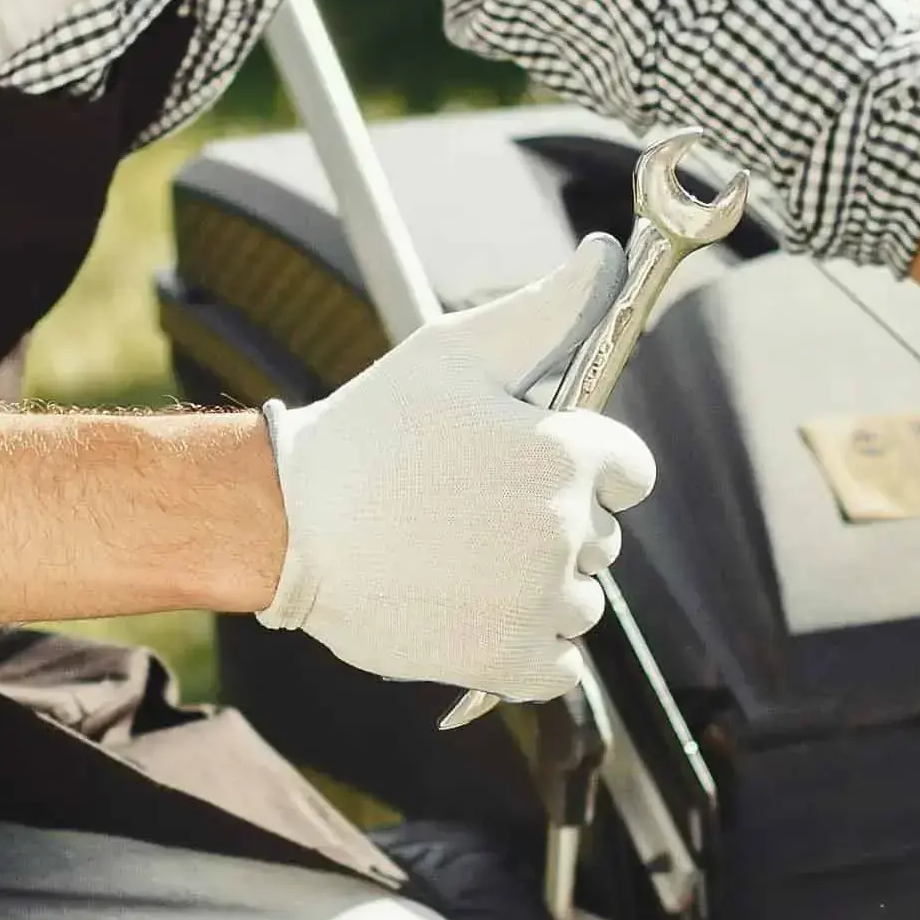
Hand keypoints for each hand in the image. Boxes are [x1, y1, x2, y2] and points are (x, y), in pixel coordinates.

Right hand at [256, 235, 656, 703]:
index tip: (532, 467)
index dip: (587, 466)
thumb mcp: (455, 352)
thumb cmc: (370, 432)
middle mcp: (566, 531)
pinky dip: (533, 648)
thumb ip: (546, 309)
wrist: (289, 525)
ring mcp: (539, 602)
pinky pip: (562, 666)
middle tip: (475, 511)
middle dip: (556, 524)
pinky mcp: (509, 660)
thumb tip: (606, 253)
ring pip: (581, 600)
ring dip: (543, 587)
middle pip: (602, 537)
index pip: (631, 470)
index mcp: (566, 455)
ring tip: (467, 560)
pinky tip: (482, 612)